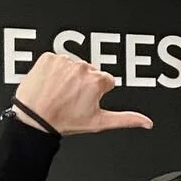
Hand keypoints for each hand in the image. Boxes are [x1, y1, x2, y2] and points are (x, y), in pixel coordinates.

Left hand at [14, 52, 151, 135]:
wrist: (33, 119)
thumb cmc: (62, 121)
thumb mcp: (98, 122)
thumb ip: (127, 119)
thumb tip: (147, 122)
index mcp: (96, 80)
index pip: (105, 81)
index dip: (95, 92)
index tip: (84, 100)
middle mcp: (82, 67)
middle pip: (89, 72)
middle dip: (83, 83)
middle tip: (70, 99)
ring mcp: (64, 61)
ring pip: (73, 66)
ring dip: (68, 76)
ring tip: (59, 93)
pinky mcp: (48, 57)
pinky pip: (56, 61)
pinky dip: (53, 70)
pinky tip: (50, 84)